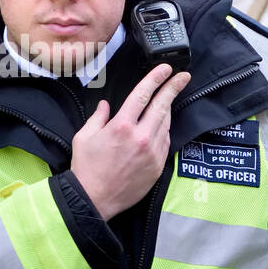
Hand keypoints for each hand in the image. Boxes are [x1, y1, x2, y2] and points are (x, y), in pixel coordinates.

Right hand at [70, 63, 190, 220]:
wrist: (93, 199)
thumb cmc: (86, 168)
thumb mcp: (84, 137)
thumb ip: (97, 118)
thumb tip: (105, 106)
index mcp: (121, 126)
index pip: (143, 95)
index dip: (156, 79)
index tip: (165, 69)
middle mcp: (140, 137)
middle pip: (162, 106)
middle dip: (173, 87)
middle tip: (183, 76)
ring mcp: (151, 153)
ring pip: (165, 123)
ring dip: (167, 109)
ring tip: (168, 100)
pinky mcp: (156, 166)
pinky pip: (165, 142)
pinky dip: (164, 130)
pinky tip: (160, 125)